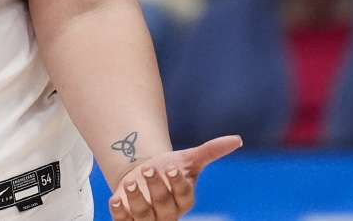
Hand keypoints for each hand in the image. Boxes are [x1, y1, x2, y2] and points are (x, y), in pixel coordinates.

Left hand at [108, 135, 240, 219]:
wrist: (141, 174)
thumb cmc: (168, 169)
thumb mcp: (187, 159)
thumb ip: (210, 151)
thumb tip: (237, 139)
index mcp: (184, 199)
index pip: (185, 196)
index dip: (179, 184)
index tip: (173, 168)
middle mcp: (167, 212)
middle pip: (164, 205)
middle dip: (157, 188)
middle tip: (149, 170)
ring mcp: (147, 218)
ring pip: (144, 216)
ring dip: (137, 199)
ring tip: (131, 182)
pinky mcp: (128, 219)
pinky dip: (120, 212)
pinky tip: (115, 200)